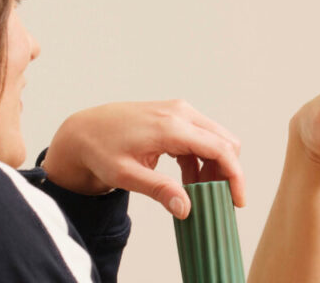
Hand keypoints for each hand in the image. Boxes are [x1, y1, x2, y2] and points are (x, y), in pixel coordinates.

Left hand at [44, 100, 243, 218]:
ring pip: (215, 139)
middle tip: (215, 200)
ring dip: (214, 167)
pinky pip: (200, 137)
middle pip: (224, 142)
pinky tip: (188, 180)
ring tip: (198, 193)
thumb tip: (186, 208)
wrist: (82, 131)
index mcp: (171, 126)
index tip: (237, 201)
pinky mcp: (174, 115)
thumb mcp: (126, 175)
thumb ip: (159, 190)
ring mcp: (178, 111)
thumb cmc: (99, 150)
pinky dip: (201, 160)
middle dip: (227, 173)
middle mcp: (180, 113)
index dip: (235, 176)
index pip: (220, 149)